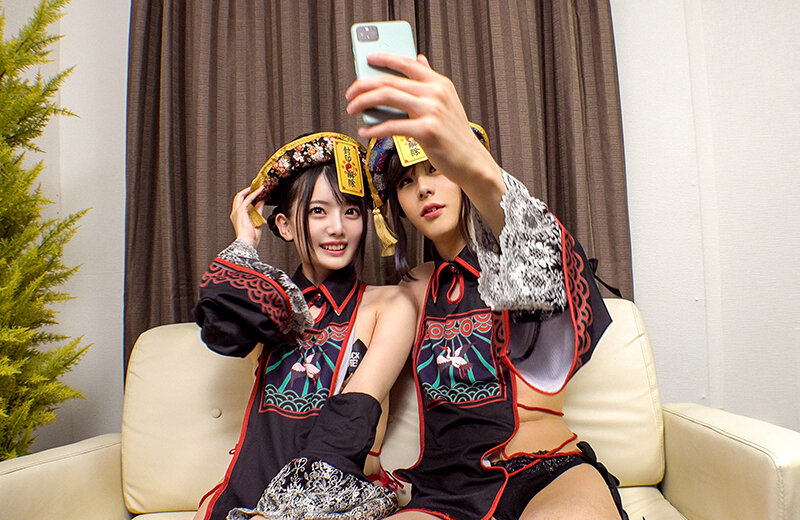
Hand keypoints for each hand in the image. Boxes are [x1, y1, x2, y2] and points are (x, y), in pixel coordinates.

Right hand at [230, 186, 264, 247]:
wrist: (247, 243)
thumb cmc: (251, 237)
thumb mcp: (257, 221)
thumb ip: (259, 210)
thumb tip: (262, 201)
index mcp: (237, 217)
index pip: (241, 202)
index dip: (248, 196)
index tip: (256, 192)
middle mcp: (235, 213)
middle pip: (239, 197)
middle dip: (247, 190)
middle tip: (257, 186)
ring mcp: (236, 211)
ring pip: (241, 195)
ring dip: (250, 190)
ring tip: (259, 186)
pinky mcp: (240, 211)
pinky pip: (248, 199)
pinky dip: (254, 193)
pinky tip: (260, 190)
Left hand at [346, 54, 505, 234]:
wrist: (471, 161)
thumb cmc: (456, 136)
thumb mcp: (447, 102)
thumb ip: (431, 81)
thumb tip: (420, 60)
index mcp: (440, 84)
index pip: (407, 63)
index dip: (384, 59)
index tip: (367, 60)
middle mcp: (436, 93)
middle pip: (390, 80)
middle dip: (364, 85)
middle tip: (350, 94)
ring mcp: (431, 111)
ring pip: (387, 97)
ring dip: (363, 102)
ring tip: (352, 109)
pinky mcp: (426, 131)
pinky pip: (391, 126)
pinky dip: (374, 129)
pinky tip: (365, 131)